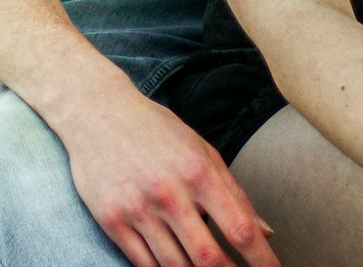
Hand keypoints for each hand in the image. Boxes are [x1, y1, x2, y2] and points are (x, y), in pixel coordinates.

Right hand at [66, 88, 279, 266]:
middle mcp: (169, 192)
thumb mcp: (199, 149)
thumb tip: (266, 232)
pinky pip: (144, 265)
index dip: (262, 259)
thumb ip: (234, 192)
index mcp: (197, 170)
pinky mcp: (112, 221)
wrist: (96, 111)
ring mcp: (138, 209)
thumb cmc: (154, 129)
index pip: (239, 227)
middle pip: (209, 258)